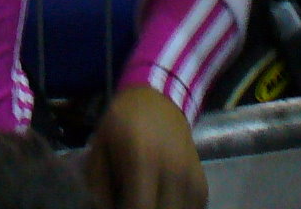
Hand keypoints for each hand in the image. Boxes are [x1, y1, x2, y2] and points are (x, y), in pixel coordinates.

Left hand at [85, 86, 205, 208]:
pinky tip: (161, 198)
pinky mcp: (202, 186)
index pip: (140, 207)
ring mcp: (191, 179)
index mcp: (144, 158)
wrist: (159, 101)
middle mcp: (173, 170)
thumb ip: (99, 182)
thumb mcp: (100, 144)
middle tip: (131, 199)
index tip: (118, 205)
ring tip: (145, 196)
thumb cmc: (124, 122)